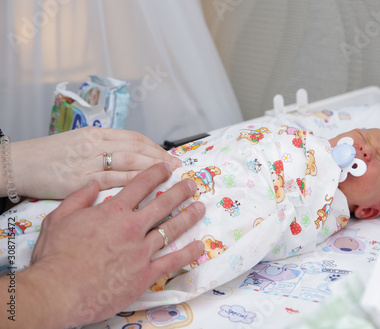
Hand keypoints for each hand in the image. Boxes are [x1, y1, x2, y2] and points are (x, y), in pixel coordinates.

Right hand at [10, 127, 179, 198]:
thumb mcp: (74, 143)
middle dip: (160, 158)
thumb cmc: (45, 158)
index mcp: (94, 133)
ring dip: (153, 169)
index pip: (133, 138)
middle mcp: (94, 144)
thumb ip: (99, 146)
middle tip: (177, 166)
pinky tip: (149, 188)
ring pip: (129, 162)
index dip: (154, 147)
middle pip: (136, 149)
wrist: (16, 165)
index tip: (168, 155)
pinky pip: (114, 180)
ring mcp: (88, 162)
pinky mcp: (81, 180)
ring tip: (170, 176)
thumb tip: (124, 155)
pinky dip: (133, 182)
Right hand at [20, 163, 204, 327]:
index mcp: (113, 212)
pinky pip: (173, 261)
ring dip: (189, 216)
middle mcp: (132, 228)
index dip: (157, 173)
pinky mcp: (145, 274)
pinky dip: (188, 253)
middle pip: (163, 204)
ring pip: (172, 229)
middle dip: (180, 191)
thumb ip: (79, 198)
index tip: (167, 168)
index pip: (141, 185)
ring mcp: (142, 251)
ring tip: (200, 208)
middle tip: (191, 185)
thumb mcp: (59, 218)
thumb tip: (94, 184)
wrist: (58, 291)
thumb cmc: (56, 257)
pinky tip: (198, 246)